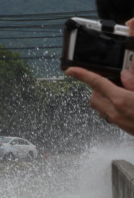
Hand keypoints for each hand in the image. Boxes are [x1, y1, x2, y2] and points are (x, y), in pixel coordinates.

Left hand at [64, 20, 133, 135]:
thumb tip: (124, 74)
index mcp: (122, 100)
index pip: (97, 83)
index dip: (82, 75)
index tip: (71, 70)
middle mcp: (116, 112)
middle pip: (94, 97)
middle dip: (97, 88)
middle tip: (111, 82)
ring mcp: (119, 122)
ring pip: (100, 107)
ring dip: (105, 98)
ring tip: (120, 92)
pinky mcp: (123, 128)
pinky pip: (110, 115)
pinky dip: (113, 106)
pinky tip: (127, 104)